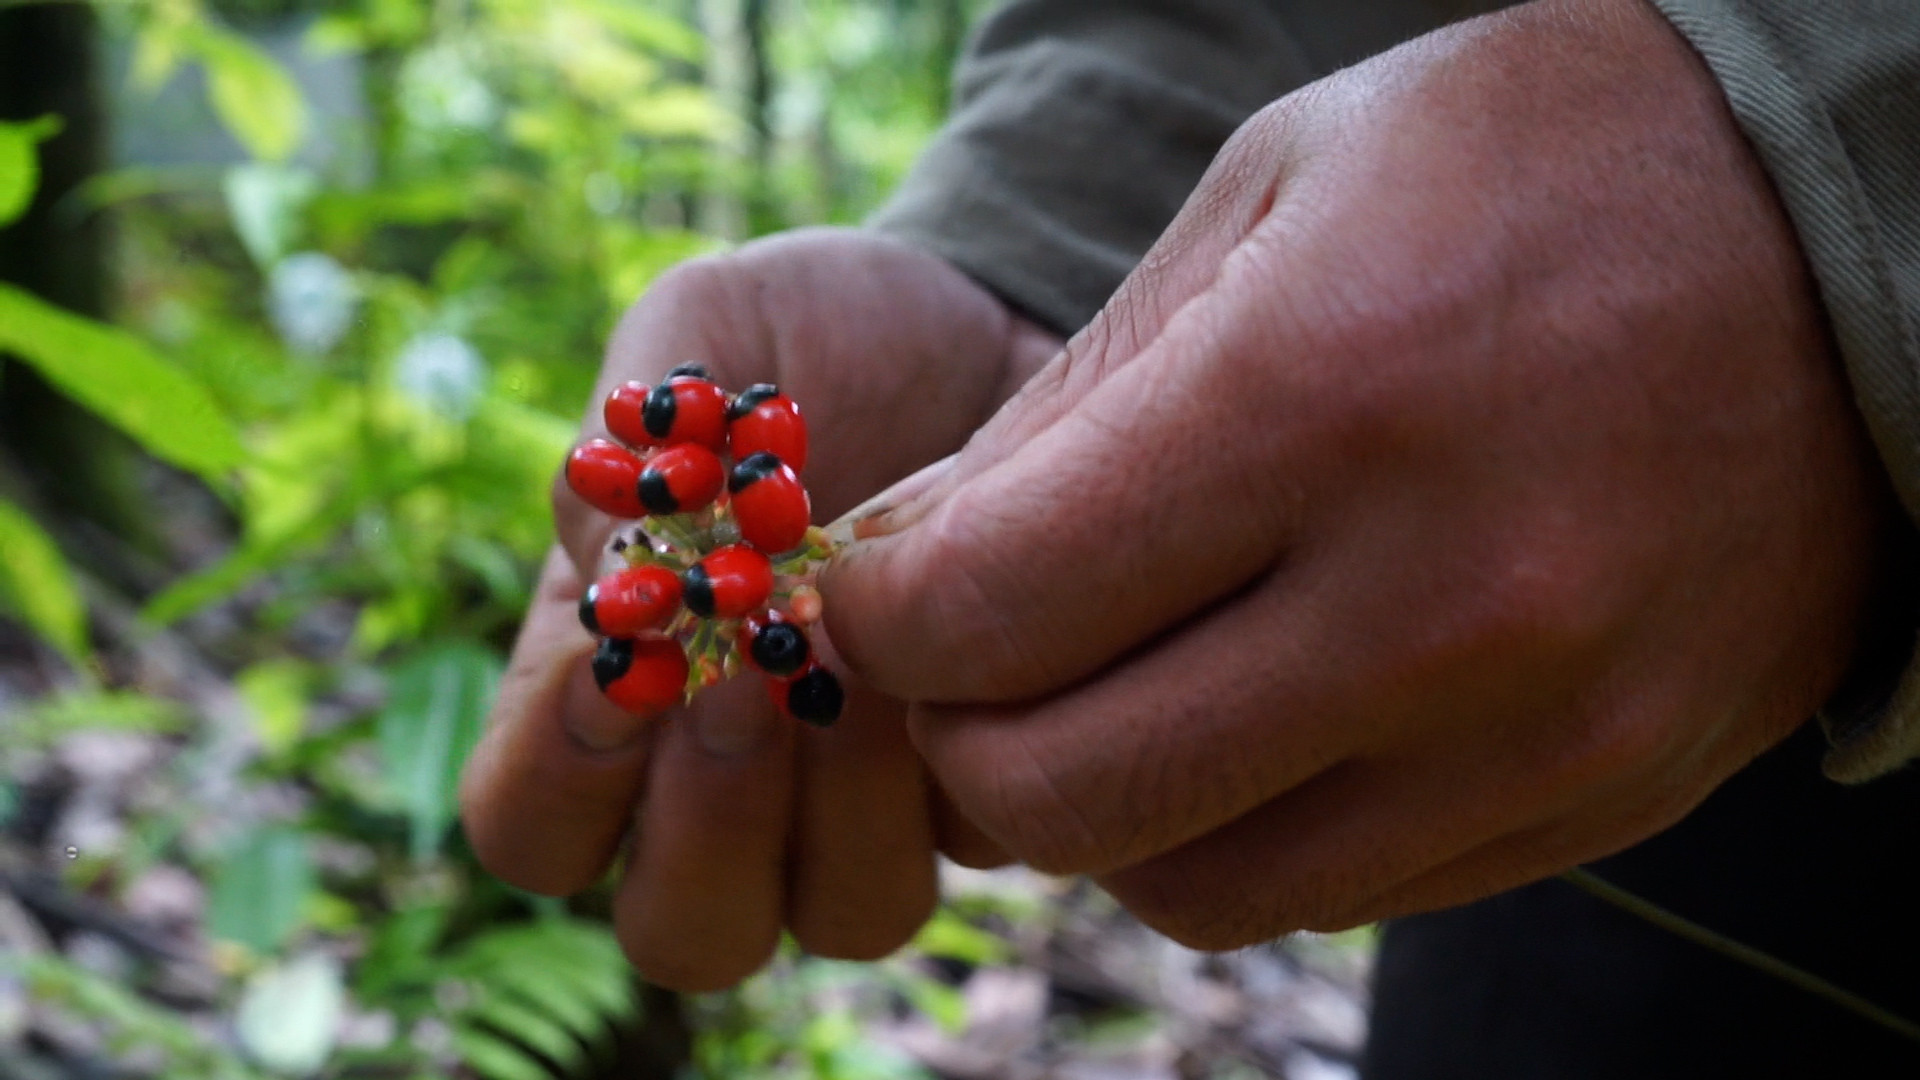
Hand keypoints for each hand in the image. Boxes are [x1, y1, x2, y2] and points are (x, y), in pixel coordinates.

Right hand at [459, 228, 1059, 988]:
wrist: (987, 320)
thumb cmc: (814, 332)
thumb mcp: (706, 334)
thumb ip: (635, 437)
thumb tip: (612, 567)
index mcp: (619, 691)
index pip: (530, 824)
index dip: (555, 775)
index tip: (611, 658)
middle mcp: (737, 779)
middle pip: (685, 928)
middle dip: (708, 829)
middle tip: (749, 686)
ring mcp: (873, 797)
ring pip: (848, 916)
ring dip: (850, 812)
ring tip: (872, 660)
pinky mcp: (996, 773)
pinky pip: (989, 836)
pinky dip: (981, 754)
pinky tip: (986, 638)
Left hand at [820, 0, 1896, 947]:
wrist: (1852, 243)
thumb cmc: (1532, 170)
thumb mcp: (1272, 199)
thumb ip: (1067, 405)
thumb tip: (905, 565)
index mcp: (1327, 397)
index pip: (990, 612)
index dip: (881, 618)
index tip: (880, 587)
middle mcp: (1441, 602)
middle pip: (1067, 797)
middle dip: (962, 736)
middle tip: (970, 656)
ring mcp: (1540, 732)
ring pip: (1193, 886)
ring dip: (1102, 806)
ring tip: (1116, 685)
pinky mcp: (1601, 802)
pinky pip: (1339, 891)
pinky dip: (1245, 827)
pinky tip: (1258, 711)